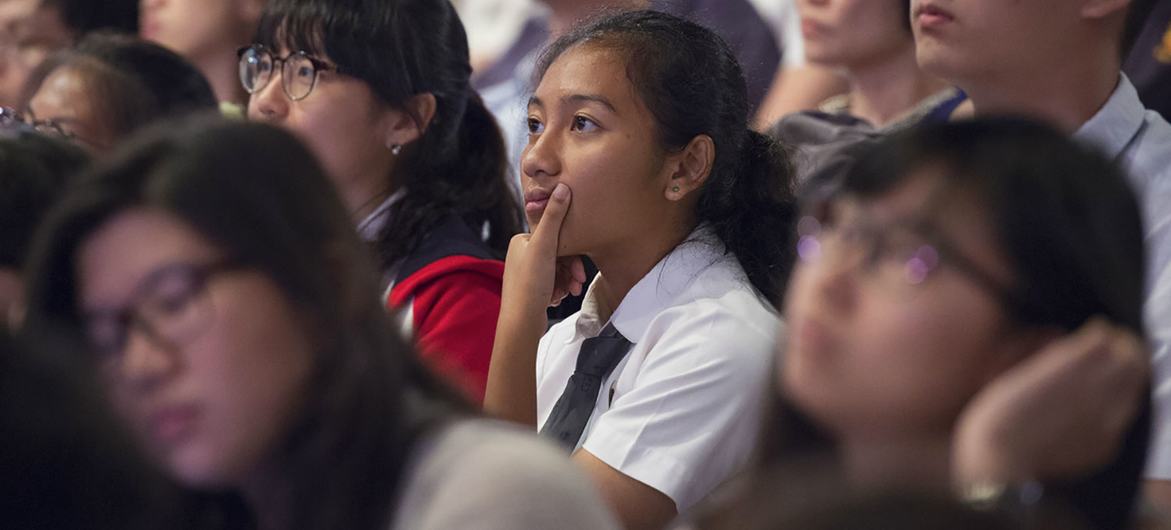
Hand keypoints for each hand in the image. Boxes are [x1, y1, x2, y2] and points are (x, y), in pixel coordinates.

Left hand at [501, 183, 584, 316]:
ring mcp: (526, 272)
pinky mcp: (530, 288)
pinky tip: (557, 298)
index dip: (571, 252)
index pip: (554, 238)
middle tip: (578, 282)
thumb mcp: (545, 246)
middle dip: (570, 270)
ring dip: (566, 281)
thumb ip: (555, 217)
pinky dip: (559, 289)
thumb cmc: (530, 285)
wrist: (521, 322)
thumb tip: (563, 187)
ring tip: (569, 292)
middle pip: (558, 255)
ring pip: (557, 270)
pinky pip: (552, 283)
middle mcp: (521, 254)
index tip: (580, 267)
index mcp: (521, 241)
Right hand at [952, 318, 1148, 483]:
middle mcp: (1091, 394)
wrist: (999, 469)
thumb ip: (1038, 350)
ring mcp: (1104, 422)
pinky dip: (1120, 400)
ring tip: (1109, 372)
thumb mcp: (1005, 373)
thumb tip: (1056, 333)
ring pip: (1134, 384)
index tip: (1093, 332)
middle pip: (1129, 358)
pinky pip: (1126, 413)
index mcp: (1064, 372)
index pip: (1103, 338)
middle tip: (1108, 348)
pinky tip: (1101, 402)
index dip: (1099, 332)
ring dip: (1125, 373)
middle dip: (1121, 348)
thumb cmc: (995, 418)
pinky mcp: (1107, 445)